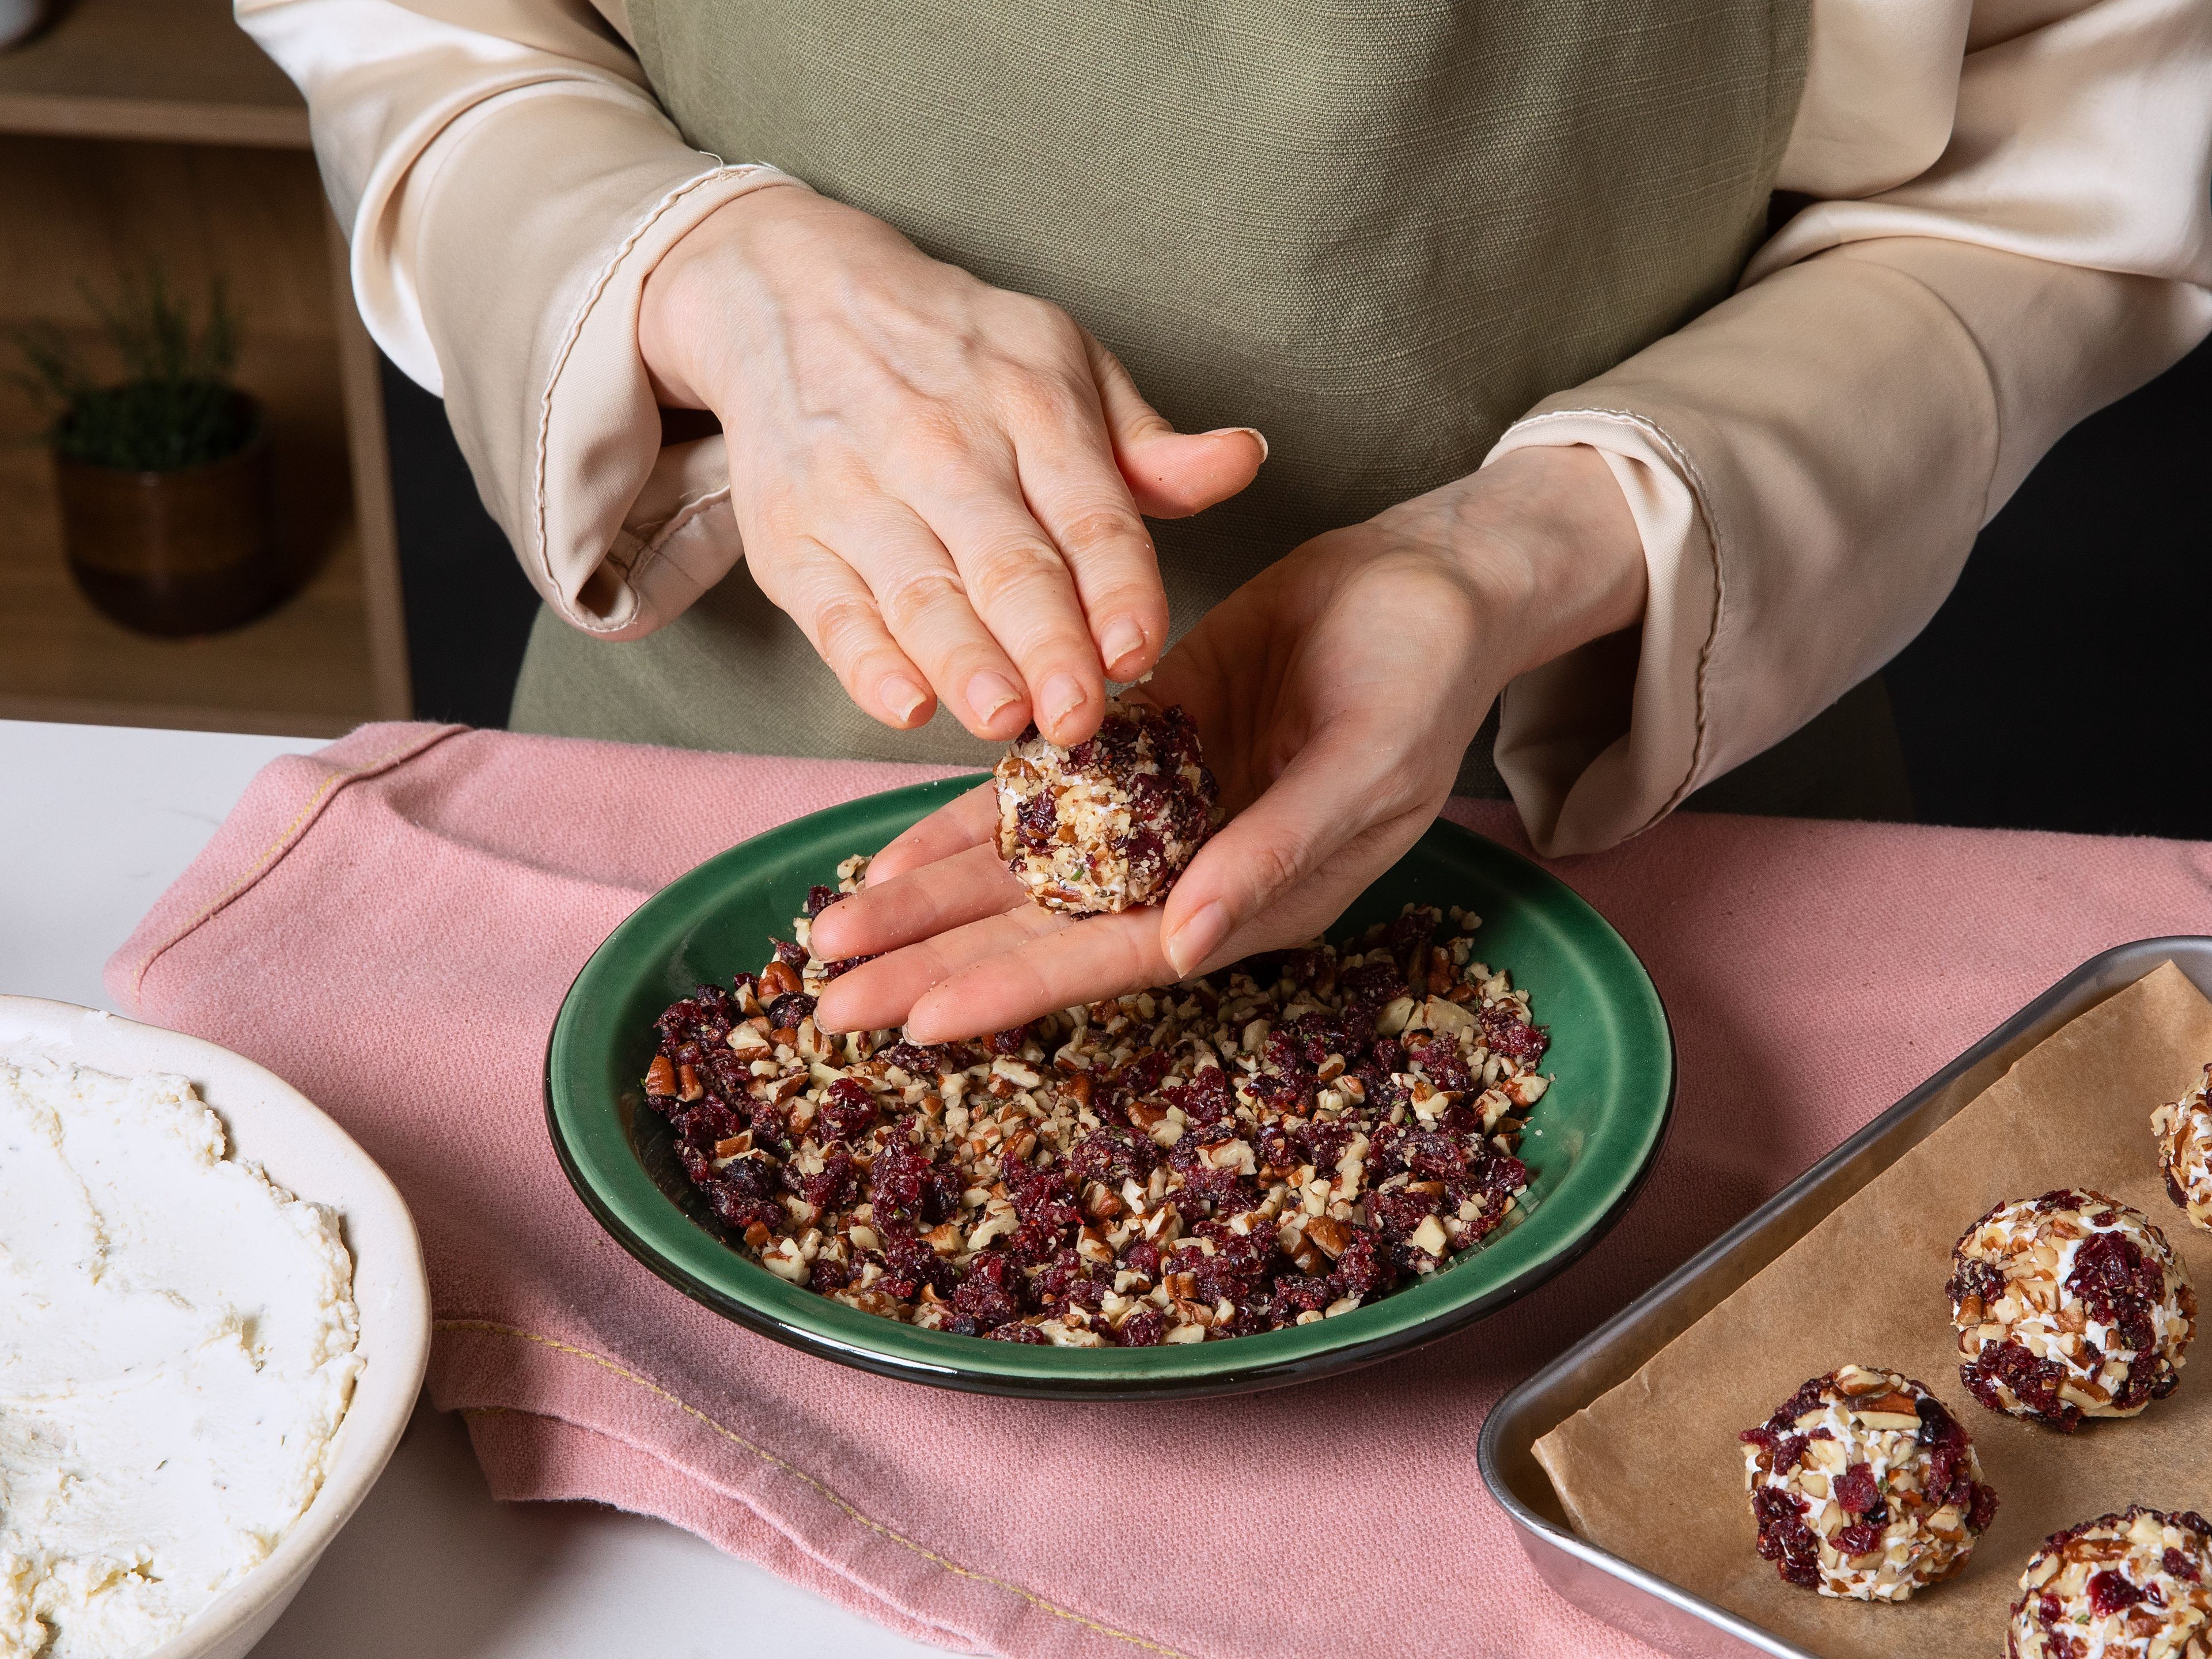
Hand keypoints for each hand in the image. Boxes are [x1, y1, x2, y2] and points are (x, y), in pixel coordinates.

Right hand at [638, 183, 1266, 745]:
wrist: (788, 292)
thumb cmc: (953, 350)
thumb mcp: (1062, 361)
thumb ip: (1149, 442)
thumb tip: (1244, 460)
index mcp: (1030, 406)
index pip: (1088, 512)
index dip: (1117, 587)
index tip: (1139, 651)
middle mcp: (944, 450)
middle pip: (1007, 562)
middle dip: (1047, 645)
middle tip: (1080, 716)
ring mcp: (859, 495)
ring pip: (922, 594)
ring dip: (965, 663)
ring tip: (1005, 719)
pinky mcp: (792, 539)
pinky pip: (833, 611)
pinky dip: (866, 662)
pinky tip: (905, 704)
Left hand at [809, 444, 1645, 1039]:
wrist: (1423, 583)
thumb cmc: (1421, 680)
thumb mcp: (1366, 768)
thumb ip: (1275, 856)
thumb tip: (1184, 944)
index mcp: (1252, 900)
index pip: (1114, 958)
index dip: (1017, 989)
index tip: (921, 1020)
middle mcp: (1190, 871)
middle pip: (1045, 932)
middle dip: (937, 965)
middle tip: (827, 1003)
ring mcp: (1156, 811)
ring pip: (1023, 872)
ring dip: (930, 904)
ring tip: (834, 936)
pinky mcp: (1134, 747)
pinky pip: (1034, 795)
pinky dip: (967, 825)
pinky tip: (894, 854)